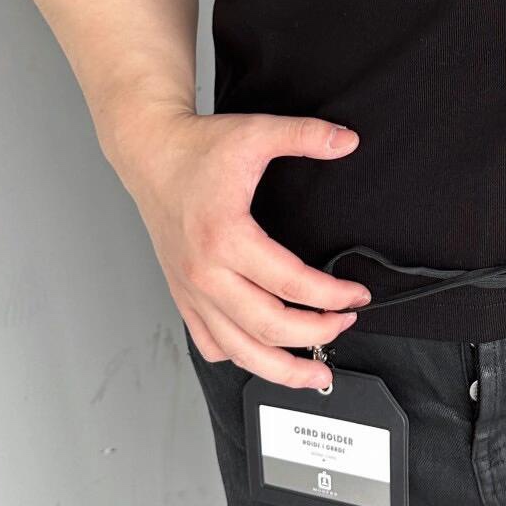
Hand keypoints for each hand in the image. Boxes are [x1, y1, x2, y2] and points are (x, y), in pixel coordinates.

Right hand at [112, 110, 369, 386]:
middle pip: (268, 327)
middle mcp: (205, 272)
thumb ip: (306, 135)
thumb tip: (346, 140)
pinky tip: (263, 357)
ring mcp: (191, 289)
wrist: (149, 154)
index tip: (356, 296)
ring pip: (238, 350)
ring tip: (314, 374)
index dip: (332, 296)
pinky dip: (238, 357)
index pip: (291, 284)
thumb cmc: (197, 149)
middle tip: (344, 325)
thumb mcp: (256, 132)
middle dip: (316, 334)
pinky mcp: (183, 295)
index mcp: (225, 237)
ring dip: (281, 369)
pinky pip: (210, 343)